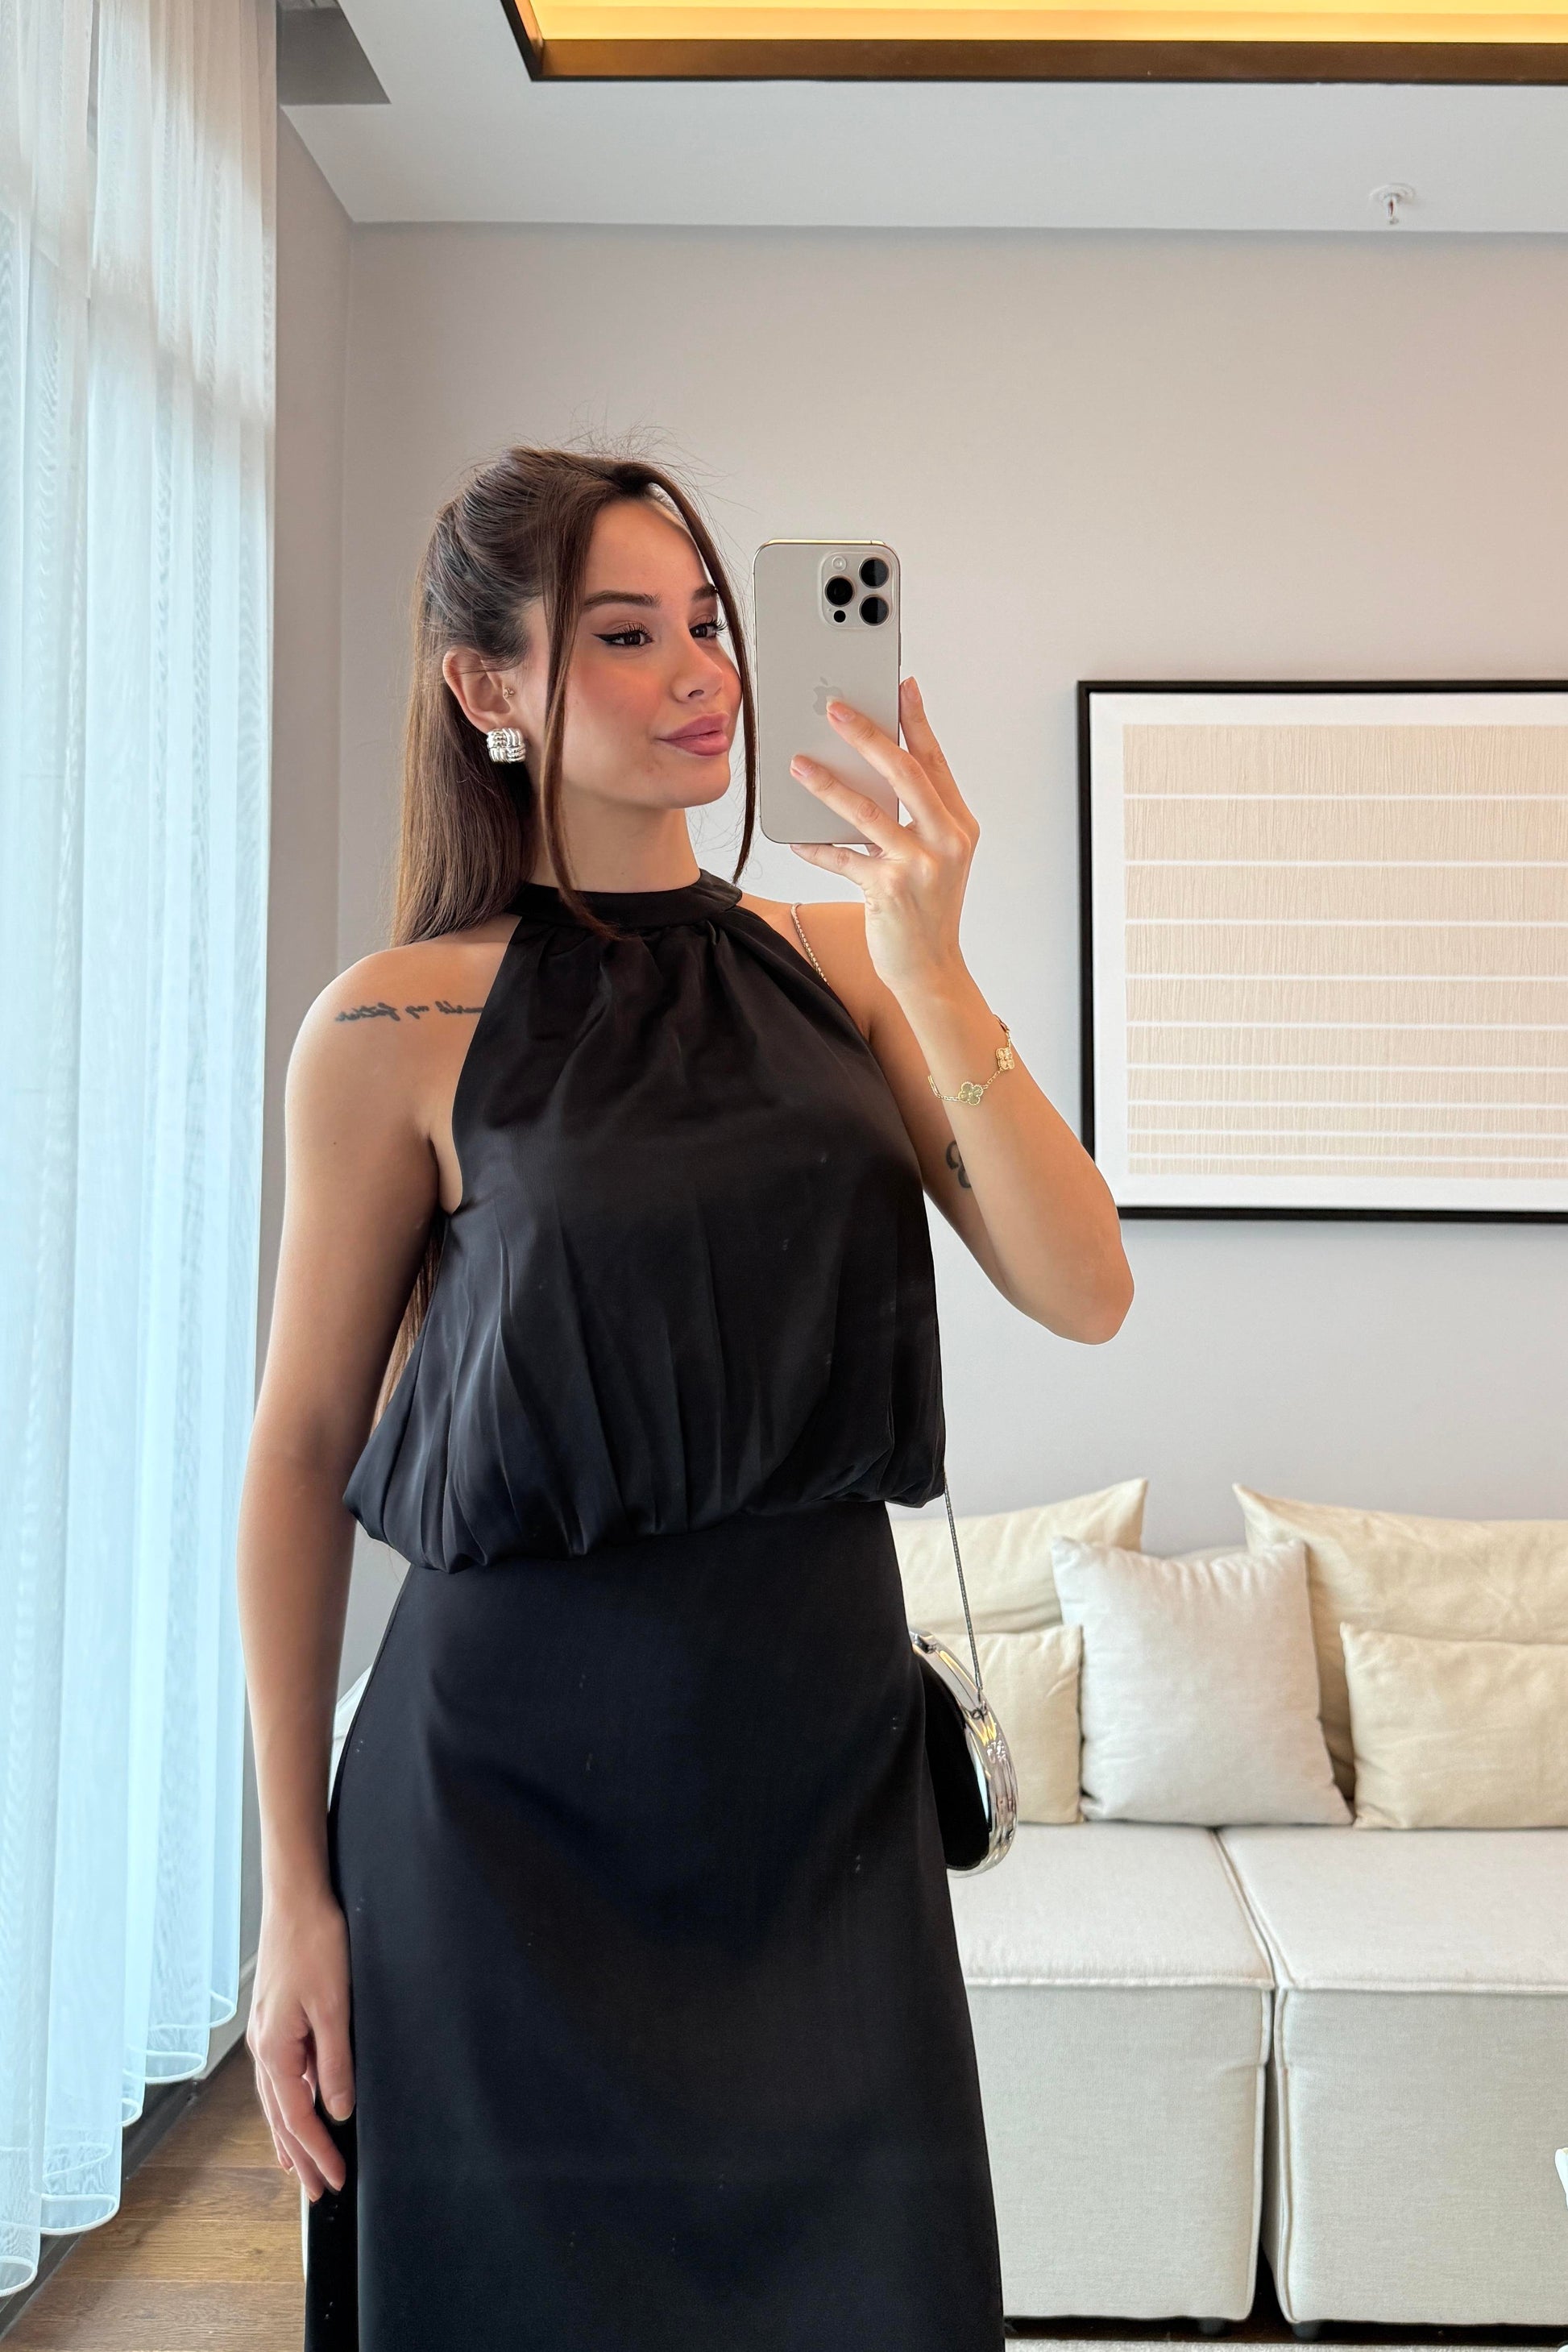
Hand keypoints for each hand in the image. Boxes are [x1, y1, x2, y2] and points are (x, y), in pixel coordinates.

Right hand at [247, 1885, 354, 2199]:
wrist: (296, 1898)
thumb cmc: (314, 1942)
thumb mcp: (334, 2006)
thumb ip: (336, 2061)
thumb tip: (339, 2109)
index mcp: (274, 2048)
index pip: (297, 2117)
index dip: (318, 2151)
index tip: (336, 2179)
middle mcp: (263, 2047)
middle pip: (281, 2117)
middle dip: (301, 2156)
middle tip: (318, 2193)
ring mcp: (265, 2033)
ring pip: (277, 2099)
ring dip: (291, 2134)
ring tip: (301, 2167)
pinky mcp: (275, 2018)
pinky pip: (281, 2075)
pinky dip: (290, 2101)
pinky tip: (301, 2108)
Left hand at [788, 677, 977, 1001]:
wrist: (931, 969)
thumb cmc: (926, 910)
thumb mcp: (932, 858)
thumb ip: (911, 818)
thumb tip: (865, 775)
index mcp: (959, 825)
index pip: (935, 761)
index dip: (917, 721)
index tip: (900, 685)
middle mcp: (946, 841)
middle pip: (904, 773)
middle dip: (868, 735)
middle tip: (835, 708)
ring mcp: (919, 866)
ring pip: (867, 812)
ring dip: (828, 784)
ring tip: (798, 763)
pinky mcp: (888, 891)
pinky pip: (842, 858)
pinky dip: (817, 846)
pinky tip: (796, 835)